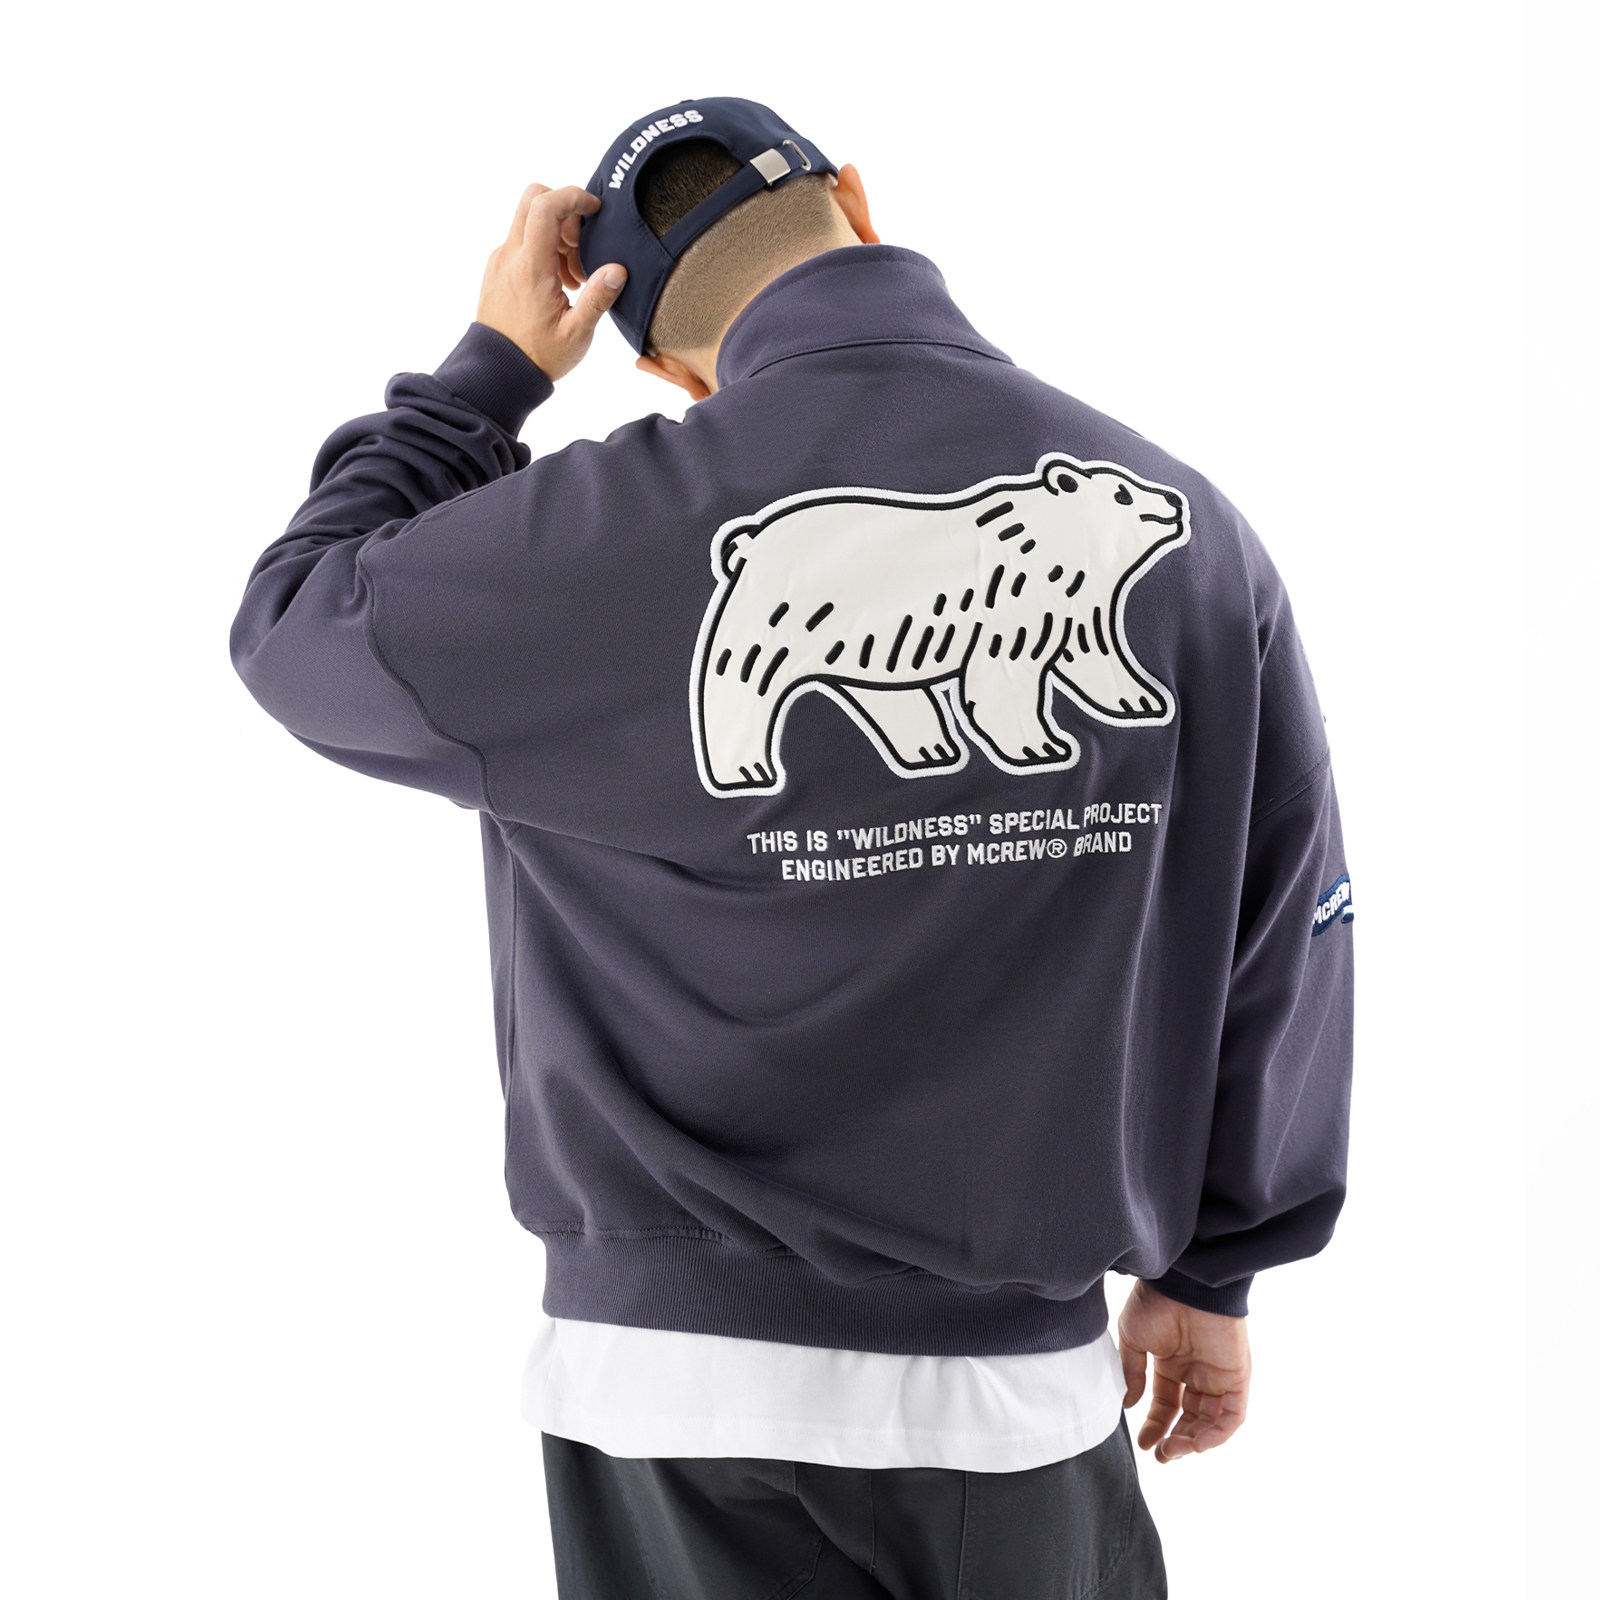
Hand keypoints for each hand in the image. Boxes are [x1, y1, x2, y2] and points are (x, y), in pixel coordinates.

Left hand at [475, 184, 625, 381]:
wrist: (498, 373)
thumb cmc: (536, 357)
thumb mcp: (576, 334)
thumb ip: (598, 298)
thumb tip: (618, 269)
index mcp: (530, 267)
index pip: (545, 206)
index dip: (573, 196)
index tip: (594, 209)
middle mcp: (510, 256)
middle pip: (533, 200)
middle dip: (565, 210)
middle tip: (583, 243)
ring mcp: (501, 261)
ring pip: (529, 222)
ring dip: (557, 235)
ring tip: (575, 278)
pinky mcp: (499, 270)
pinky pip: (523, 243)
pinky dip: (545, 250)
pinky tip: (559, 284)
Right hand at [1117, 1281, 1250, 1462]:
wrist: (1183, 1284)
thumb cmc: (1155, 1303)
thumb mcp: (1132, 1339)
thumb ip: (1133, 1373)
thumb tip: (1129, 1405)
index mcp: (1172, 1363)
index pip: (1167, 1404)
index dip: (1156, 1425)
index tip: (1143, 1443)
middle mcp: (1197, 1373)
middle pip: (1191, 1418)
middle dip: (1176, 1440)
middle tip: (1160, 1455)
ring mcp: (1218, 1376)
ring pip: (1212, 1422)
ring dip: (1194, 1442)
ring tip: (1172, 1450)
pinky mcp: (1237, 1378)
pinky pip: (1233, 1416)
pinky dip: (1217, 1434)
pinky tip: (1196, 1443)